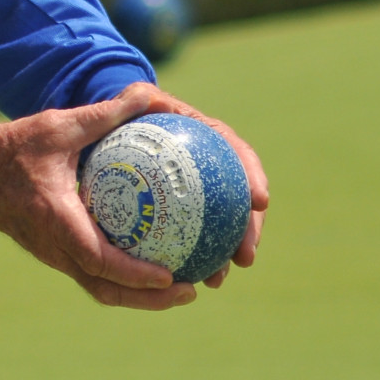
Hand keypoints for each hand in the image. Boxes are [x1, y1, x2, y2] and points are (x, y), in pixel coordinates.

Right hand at [0, 86, 196, 308]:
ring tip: (178, 289)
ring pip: (99, 289)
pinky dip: (123, 282)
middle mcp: (55, 246)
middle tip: (188, 290)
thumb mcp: (59, 126)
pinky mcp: (55, 255)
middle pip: (104, 288)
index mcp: (56, 218)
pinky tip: (152, 269)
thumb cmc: (18, 146)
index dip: (133, 273)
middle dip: (147, 298)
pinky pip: (92, 277)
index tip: (167, 275)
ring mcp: (53, 255)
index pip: (98, 258)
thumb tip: (147, 96)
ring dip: (138, 297)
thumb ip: (103, 115)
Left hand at [121, 82, 269, 286]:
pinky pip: (193, 237)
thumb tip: (145, 97)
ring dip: (225, 254)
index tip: (260, 200)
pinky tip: (184, 281)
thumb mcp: (132, 101)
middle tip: (246, 256)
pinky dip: (193, 257)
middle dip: (250, 230)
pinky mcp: (184, 211)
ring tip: (217, 279)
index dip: (253, 176)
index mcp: (209, 136)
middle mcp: (212, 165)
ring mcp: (202, 191)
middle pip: (239, 199)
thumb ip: (138, 98)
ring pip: (221, 225)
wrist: (120, 128)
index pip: (238, 153)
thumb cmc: (128, 112)